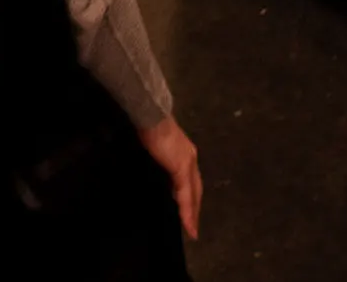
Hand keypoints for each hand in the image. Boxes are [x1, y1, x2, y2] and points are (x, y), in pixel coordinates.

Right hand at [139, 117, 201, 239]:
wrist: (152, 116)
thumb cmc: (150, 127)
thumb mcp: (157, 146)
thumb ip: (161, 158)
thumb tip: (157, 166)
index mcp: (185, 153)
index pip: (191, 179)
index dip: (191, 194)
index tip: (188, 208)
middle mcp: (191, 159)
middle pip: (196, 189)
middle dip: (195, 207)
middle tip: (192, 226)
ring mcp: (188, 164)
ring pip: (193, 194)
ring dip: (192, 212)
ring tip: (191, 229)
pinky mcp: (182, 169)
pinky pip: (185, 194)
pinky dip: (186, 209)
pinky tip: (186, 220)